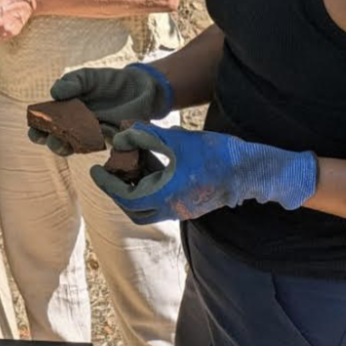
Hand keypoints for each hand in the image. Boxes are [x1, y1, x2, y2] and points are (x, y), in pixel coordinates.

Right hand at [28, 62, 174, 156]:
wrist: (139, 88)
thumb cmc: (108, 82)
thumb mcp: (87, 77)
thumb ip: (71, 83)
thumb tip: (54, 93)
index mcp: (66, 111)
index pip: (47, 123)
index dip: (37, 128)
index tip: (33, 129)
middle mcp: (76, 127)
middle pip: (58, 140)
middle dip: (51, 142)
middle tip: (49, 139)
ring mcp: (92, 136)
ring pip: (75, 147)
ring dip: (67, 148)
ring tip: (64, 144)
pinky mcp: (110, 141)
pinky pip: (99, 147)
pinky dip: (93, 145)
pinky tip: (89, 141)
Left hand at [90, 121, 317, 223]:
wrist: (250, 169)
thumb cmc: (215, 153)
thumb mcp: (176, 139)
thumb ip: (146, 135)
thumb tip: (121, 135)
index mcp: (167, 196)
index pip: (126, 197)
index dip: (107, 184)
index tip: (95, 169)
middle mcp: (174, 209)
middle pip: (135, 210)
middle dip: (119, 191)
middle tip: (111, 170)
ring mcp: (185, 210)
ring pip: (150, 207)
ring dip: (137, 187)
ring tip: (132, 160)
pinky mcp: (192, 205)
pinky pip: (164, 201)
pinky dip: (152, 185)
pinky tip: (153, 161)